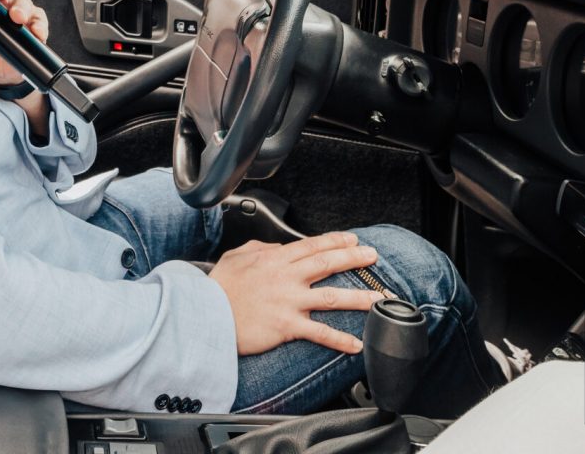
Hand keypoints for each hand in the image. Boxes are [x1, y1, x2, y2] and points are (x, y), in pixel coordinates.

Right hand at [208, 233, 386, 356]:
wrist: (206, 314)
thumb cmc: (218, 288)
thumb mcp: (235, 257)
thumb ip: (258, 248)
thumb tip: (276, 248)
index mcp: (274, 259)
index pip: (312, 245)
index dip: (335, 240)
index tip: (352, 239)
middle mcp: (286, 277)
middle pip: (327, 263)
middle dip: (354, 258)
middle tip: (373, 256)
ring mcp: (288, 301)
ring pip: (331, 297)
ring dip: (358, 298)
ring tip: (378, 299)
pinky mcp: (287, 326)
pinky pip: (319, 333)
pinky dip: (339, 340)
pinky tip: (356, 344)